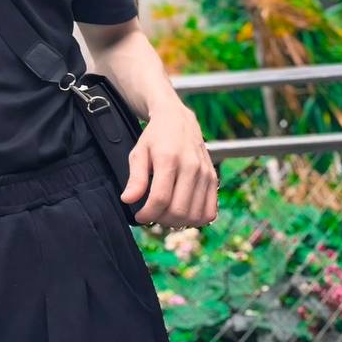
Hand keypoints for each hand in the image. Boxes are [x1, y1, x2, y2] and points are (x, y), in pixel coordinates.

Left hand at [119, 105, 218, 228]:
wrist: (178, 119)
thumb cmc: (155, 137)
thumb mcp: (139, 152)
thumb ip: (135, 178)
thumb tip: (128, 200)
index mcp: (169, 159)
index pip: (160, 199)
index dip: (147, 214)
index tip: (139, 216)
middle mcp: (191, 167)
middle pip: (179, 210)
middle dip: (161, 220)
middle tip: (152, 214)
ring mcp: (205, 174)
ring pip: (194, 215)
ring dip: (178, 222)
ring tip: (165, 213)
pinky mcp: (213, 179)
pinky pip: (209, 212)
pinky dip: (196, 220)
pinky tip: (183, 212)